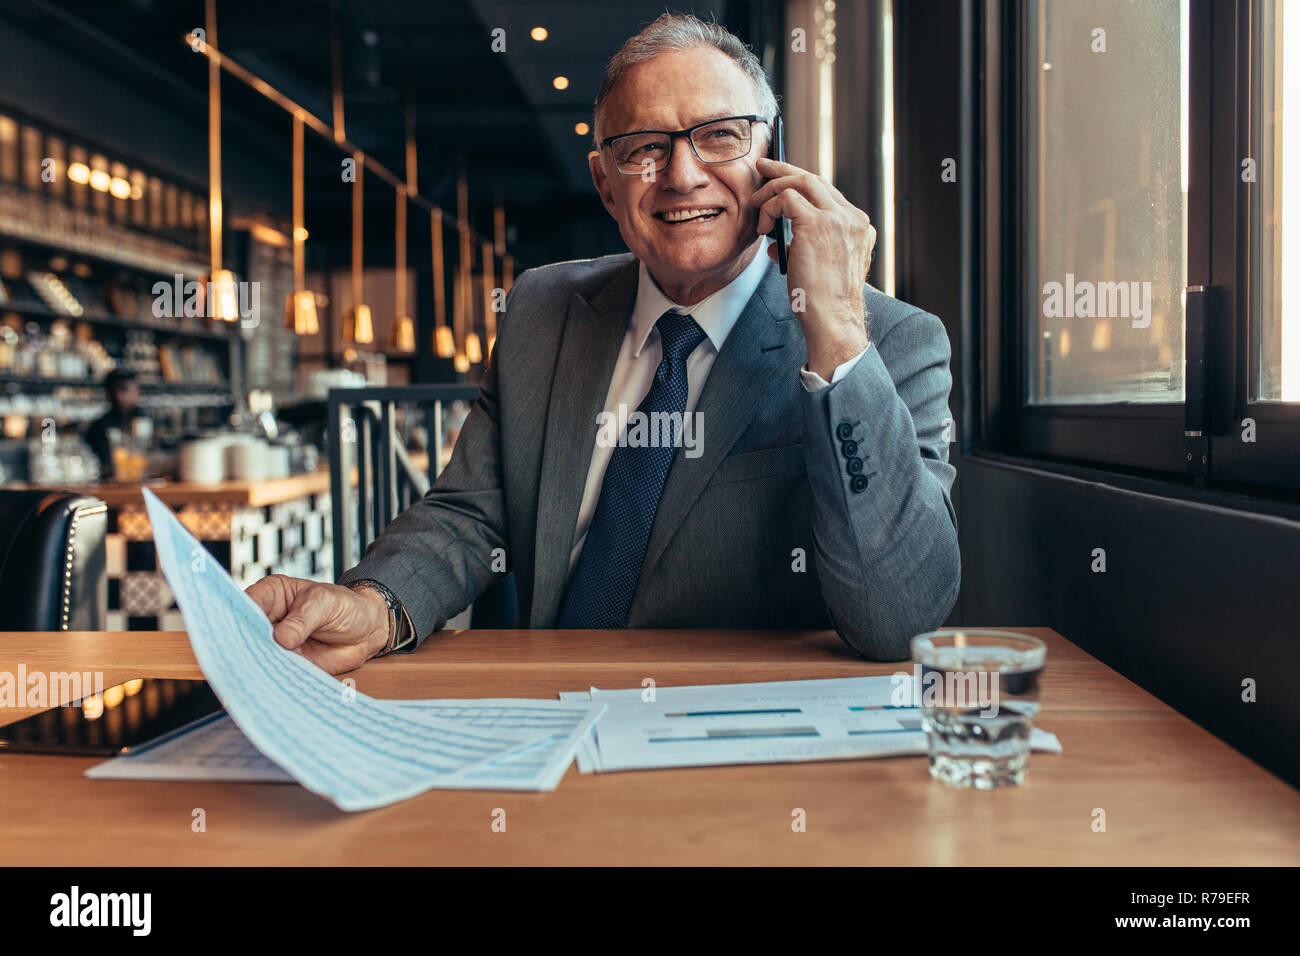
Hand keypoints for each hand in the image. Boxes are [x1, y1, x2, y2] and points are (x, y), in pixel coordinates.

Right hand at [244, 574, 390, 674]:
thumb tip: (280, 639)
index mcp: (272, 594)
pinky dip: (270, 680)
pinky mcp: (284, 664)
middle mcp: (267, 619)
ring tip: (254, 676)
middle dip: (242, 646)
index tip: (237, 631)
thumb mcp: (326, 603)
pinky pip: (273, 673)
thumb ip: (303, 619)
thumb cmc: (346, 607)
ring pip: (255, 656)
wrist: (367, 631)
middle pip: (244, 633)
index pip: (248, 603)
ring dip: (255, 667)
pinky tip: (268, 688)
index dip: (239, 616)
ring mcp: (274, 643)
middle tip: (242, 659)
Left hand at [750, 156, 875, 379]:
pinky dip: (769, 206)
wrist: (833, 320)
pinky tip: (761, 225)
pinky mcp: (818, 224)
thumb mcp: (817, 268)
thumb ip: (803, 247)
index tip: (780, 181)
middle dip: (784, 170)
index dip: (800, 185)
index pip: (826, 194)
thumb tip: (777, 242)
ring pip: (801, 181)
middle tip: (762, 167)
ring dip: (772, 188)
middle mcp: (852, 218)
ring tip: (754, 201)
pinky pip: (786, 198)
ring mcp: (838, 218)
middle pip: (815, 179)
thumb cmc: (823, 303)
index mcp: (857, 227)